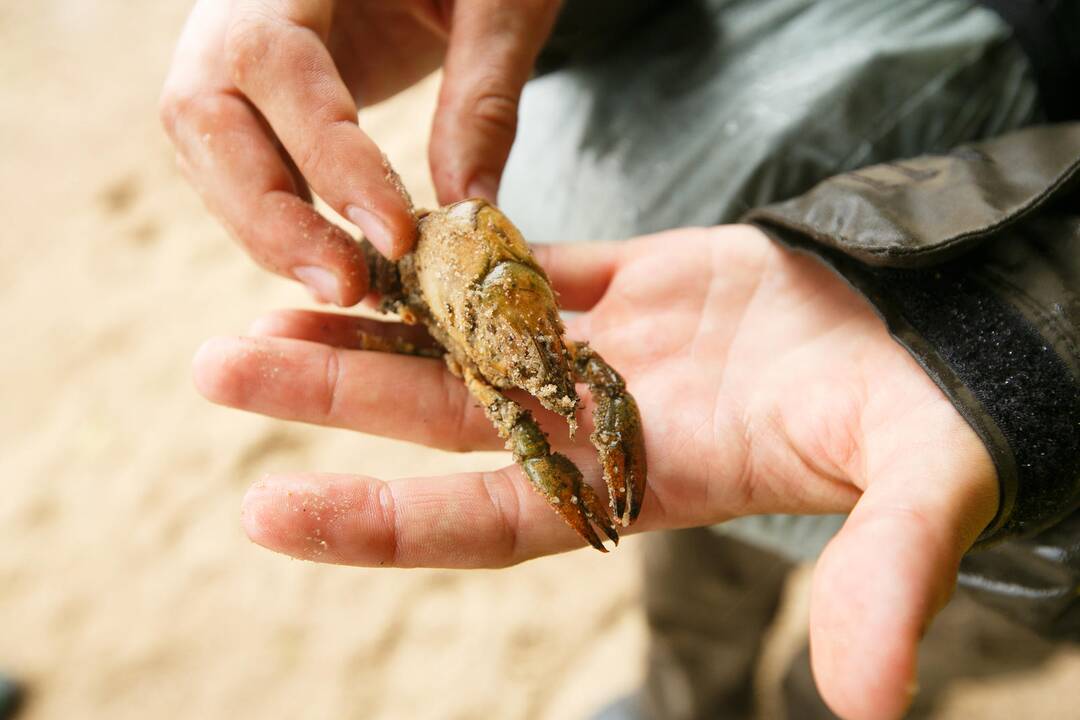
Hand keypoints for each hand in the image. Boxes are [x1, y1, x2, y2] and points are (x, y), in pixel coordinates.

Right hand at [160, 0, 559, 303]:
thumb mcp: (503, 1)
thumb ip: (484, 98)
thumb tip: (469, 211)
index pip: (274, 60)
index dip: (327, 157)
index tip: (394, 236)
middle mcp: (238, 0)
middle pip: (202, 112)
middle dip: (269, 215)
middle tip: (346, 286)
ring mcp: (231, 41)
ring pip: (206, 146)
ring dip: (267, 229)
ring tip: (345, 285)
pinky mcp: (251, 86)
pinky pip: (234, 157)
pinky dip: (275, 215)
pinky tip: (329, 256)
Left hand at [194, 225, 997, 719]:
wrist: (927, 326)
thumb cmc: (921, 412)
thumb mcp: (915, 488)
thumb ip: (886, 575)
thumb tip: (873, 706)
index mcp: (640, 485)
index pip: (487, 518)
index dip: (382, 522)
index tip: (269, 513)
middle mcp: (597, 427)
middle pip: (441, 420)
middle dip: (332, 396)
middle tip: (219, 368)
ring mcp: (602, 352)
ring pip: (461, 343)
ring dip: (369, 328)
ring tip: (265, 309)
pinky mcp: (622, 284)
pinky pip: (520, 271)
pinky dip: (455, 261)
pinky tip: (385, 246)